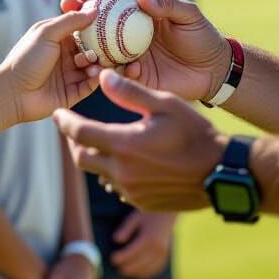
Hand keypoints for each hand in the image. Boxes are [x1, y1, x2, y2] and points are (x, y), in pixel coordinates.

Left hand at [1, 9, 100, 123]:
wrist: (12, 93)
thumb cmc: (25, 59)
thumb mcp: (47, 33)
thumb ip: (71, 21)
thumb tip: (95, 10)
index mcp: (59, 38)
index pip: (84, 28)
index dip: (96, 23)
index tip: (111, 17)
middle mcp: (67, 55)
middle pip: (93, 47)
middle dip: (102, 45)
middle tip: (110, 43)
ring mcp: (71, 73)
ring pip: (94, 65)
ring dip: (98, 61)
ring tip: (94, 61)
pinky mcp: (74, 92)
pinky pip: (91, 83)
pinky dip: (96, 77)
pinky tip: (95, 73)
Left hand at [55, 70, 225, 211]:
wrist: (220, 172)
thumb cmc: (195, 133)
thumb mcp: (165, 104)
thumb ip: (130, 92)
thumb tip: (102, 76)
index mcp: (124, 144)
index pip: (80, 132)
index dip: (64, 122)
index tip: (57, 113)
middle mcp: (122, 171)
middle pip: (81, 157)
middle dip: (73, 142)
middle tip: (73, 129)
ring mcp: (131, 191)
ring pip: (98, 174)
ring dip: (94, 157)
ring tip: (99, 142)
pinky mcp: (141, 202)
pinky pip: (116, 187)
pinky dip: (112, 172)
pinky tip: (123, 160)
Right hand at [61, 0, 229, 102]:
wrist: (212, 72)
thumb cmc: (202, 36)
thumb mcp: (189, 15)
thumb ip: (168, 4)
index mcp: (145, 9)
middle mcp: (133, 28)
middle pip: (103, 15)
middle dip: (84, 7)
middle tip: (71, 1)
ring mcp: (130, 51)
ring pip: (102, 42)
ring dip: (86, 38)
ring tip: (75, 33)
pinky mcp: (134, 73)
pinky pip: (116, 70)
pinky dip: (109, 66)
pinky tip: (106, 64)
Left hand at [110, 210, 175, 278]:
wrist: (167, 214)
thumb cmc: (148, 214)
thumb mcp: (135, 217)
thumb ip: (125, 229)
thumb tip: (116, 240)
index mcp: (149, 238)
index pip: (131, 253)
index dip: (120, 258)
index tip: (112, 258)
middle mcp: (157, 248)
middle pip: (136, 265)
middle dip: (124, 266)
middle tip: (115, 264)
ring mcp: (162, 255)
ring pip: (144, 271)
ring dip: (132, 272)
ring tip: (123, 267)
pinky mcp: (164, 258)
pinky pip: (152, 271)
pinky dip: (142, 273)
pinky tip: (134, 270)